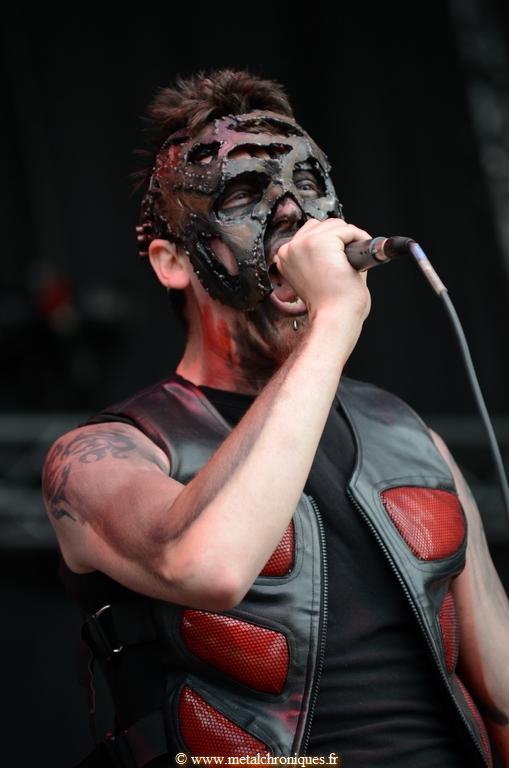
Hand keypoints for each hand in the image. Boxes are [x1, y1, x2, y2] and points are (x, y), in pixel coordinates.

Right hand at [274, 218, 371, 354]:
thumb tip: (341, 244)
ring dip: (349, 238)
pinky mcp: (321, 242)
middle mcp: (290, 248)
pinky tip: (360, 256)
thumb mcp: (316, 277)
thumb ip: (322, 258)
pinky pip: (348, 230)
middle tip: (350, 258)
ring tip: (354, 259)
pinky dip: (359, 238)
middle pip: (321, 225)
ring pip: (335, 225)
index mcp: (286, 258)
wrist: (334, 318)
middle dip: (339, 239)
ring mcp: (304, 243)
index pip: (308, 235)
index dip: (329, 243)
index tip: (340, 255)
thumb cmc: (328, 306)